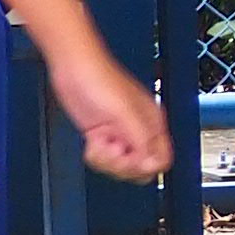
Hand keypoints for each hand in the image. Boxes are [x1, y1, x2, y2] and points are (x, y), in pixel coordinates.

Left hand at [48, 41, 172, 180]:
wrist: (73, 67)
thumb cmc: (99, 79)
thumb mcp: (124, 112)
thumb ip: (142, 139)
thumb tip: (155, 164)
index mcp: (152, 123)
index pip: (162, 159)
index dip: (146, 165)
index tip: (130, 157)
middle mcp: (139, 131)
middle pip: (141, 168)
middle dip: (123, 164)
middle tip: (112, 148)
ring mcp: (120, 134)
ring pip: (122, 167)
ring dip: (106, 160)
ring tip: (100, 141)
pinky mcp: (102, 136)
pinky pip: (104, 160)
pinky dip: (95, 156)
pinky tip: (93, 140)